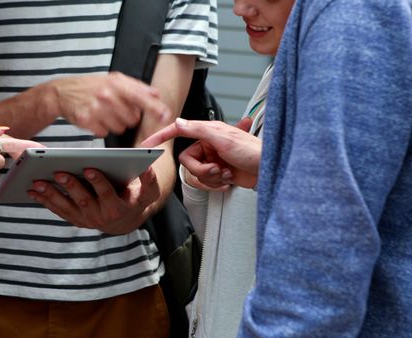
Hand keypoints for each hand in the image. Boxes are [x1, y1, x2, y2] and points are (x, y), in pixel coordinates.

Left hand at [28, 167, 160, 234]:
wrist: (126, 220)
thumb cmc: (137, 199)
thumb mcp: (149, 192)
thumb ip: (149, 181)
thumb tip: (147, 167)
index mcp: (118, 208)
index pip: (107, 194)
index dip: (98, 182)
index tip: (89, 168)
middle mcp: (101, 218)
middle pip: (84, 202)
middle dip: (70, 187)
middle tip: (58, 171)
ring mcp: (86, 221)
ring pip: (67, 208)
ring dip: (51, 196)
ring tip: (37, 182)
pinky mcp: (75, 220)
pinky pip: (58, 211)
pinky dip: (44, 201)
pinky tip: (32, 191)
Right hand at [47, 72, 171, 136]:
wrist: (62, 92)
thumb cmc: (91, 86)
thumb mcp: (114, 80)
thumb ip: (137, 87)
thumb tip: (156, 94)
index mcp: (117, 84)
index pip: (142, 97)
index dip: (155, 108)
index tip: (166, 116)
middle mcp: (107, 95)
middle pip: (132, 118)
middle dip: (127, 116)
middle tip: (116, 108)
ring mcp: (96, 108)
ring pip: (119, 128)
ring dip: (114, 123)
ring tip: (103, 112)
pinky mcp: (86, 120)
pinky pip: (104, 132)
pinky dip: (101, 128)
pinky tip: (94, 117)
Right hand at [141, 118, 260, 188]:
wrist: (269, 170)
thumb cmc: (253, 151)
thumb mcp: (223, 138)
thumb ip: (198, 129)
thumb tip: (178, 122)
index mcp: (207, 131)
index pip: (179, 131)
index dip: (162, 136)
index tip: (148, 143)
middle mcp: (208, 144)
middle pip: (186, 160)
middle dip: (201, 169)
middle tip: (217, 169)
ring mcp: (213, 159)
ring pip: (195, 173)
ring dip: (211, 178)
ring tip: (226, 174)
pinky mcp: (218, 172)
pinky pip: (205, 181)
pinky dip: (216, 184)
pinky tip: (229, 179)